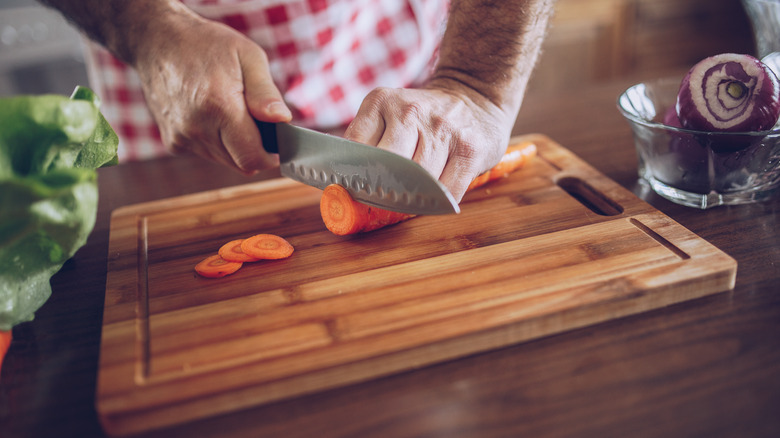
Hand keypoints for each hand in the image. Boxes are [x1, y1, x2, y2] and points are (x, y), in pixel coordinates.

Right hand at [132, 6, 291, 172]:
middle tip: (255, 118)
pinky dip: (215, 141)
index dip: (270, 155)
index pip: (252, 158)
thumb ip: (265, 92)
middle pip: (240, 163)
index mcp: (219, 106)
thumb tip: (282, 120)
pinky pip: (205, 153)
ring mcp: (181, 137)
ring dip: (235, 145)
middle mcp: (196, 128)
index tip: (278, 142)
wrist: (157, 40)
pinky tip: (210, 114)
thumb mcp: (248, 56)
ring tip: (230, 111)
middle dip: (254, 147)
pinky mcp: (172, 141)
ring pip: (224, 160)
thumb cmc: (207, 44)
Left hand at [343, 78, 513, 200]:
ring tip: (409, 199)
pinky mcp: (470, 148)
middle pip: (387, 168)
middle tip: (382, 202)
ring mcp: (443, 128)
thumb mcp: (389, 114)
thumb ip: (366, 142)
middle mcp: (411, 111)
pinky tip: (435, 197)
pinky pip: (448, 190)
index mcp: (382, 101)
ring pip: (417, 182)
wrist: (476, 97)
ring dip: (412, 199)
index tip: (354, 191)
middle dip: (382, 191)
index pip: (357, 148)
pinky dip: (438, 202)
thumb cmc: (424, 119)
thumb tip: (340, 187)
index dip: (354, 176)